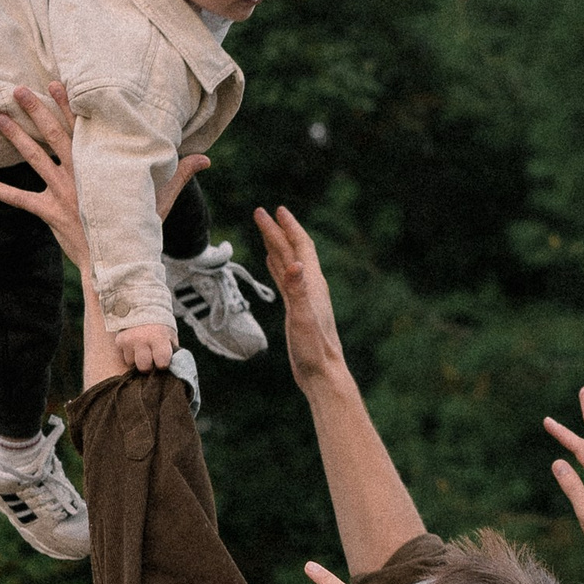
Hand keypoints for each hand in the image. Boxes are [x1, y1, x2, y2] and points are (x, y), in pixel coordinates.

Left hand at [0, 83, 203, 261]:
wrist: (116, 265)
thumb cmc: (136, 230)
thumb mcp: (159, 200)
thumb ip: (180, 175)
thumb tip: (207, 159)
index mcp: (100, 167)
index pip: (83, 128)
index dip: (68, 105)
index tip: (55, 82)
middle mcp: (78, 174)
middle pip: (53, 135)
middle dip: (35, 109)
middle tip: (17, 88)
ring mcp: (61, 193)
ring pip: (33, 158)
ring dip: (14, 137)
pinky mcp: (48, 213)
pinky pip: (19, 200)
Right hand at [115, 322, 179, 372]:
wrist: (143, 307)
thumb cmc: (160, 328)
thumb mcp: (170, 337)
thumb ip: (171, 353)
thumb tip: (172, 370)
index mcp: (159, 338)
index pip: (162, 362)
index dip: (163, 364)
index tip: (163, 361)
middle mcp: (142, 339)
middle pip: (144, 367)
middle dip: (148, 366)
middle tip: (151, 359)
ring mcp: (129, 340)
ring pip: (132, 363)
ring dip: (137, 360)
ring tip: (142, 350)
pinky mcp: (119, 341)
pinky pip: (124, 356)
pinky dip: (130, 354)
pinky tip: (135, 346)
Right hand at [252, 204, 346, 391]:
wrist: (322, 373)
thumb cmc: (315, 349)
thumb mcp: (303, 318)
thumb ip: (298, 291)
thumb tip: (296, 263)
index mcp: (313, 284)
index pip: (300, 247)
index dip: (288, 227)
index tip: (274, 210)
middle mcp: (310, 286)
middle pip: (293, 250)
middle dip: (278, 231)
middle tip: (261, 212)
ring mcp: (304, 297)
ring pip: (288, 263)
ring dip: (277, 245)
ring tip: (266, 231)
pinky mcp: (298, 309)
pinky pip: (286, 280)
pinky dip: (277, 266)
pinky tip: (272, 262)